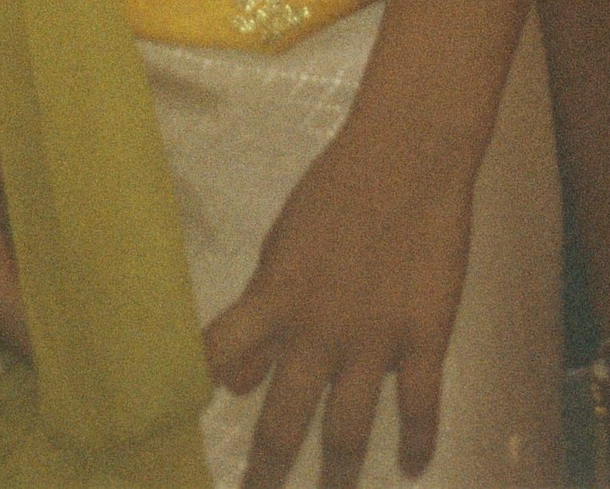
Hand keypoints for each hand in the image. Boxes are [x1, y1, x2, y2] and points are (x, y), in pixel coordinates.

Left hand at [204, 120, 471, 488]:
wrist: (408, 153)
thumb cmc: (337, 191)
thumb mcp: (282, 244)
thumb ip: (258, 316)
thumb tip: (232, 386)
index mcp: (276, 299)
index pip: (219, 356)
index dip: (198, 394)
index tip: (184, 429)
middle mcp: (318, 330)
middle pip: (283, 422)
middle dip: (265, 471)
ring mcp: (373, 340)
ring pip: (349, 433)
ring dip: (338, 475)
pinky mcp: (425, 337)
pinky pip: (420, 408)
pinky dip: (418, 444)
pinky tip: (415, 467)